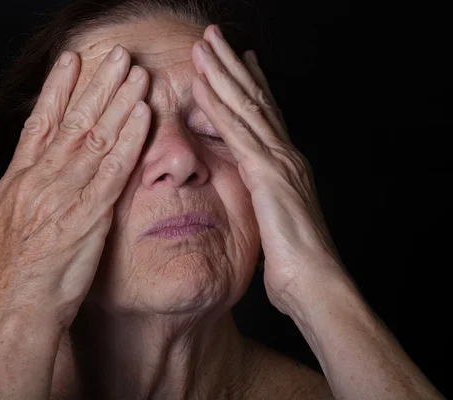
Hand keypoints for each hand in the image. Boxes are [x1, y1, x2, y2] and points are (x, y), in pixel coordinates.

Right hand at [0, 45, 149, 328]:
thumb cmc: (2, 277)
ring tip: (137, 73)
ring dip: (119, 102)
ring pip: (96, 137)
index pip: (39, 122)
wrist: (13, 310)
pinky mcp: (90, 214)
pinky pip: (114, 169)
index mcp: (17, 180)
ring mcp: (66, 194)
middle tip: (118, 55)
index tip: (73, 61)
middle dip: (98, 84)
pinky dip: (130, 139)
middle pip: (73, 120)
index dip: (57, 89)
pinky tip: (144, 114)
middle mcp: (41, 179)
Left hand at [191, 25, 348, 315]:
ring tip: (206, 45)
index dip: (252, 85)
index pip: (266, 115)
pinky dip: (219, 105)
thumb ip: (266, 201)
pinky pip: (237, 132)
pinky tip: (204, 84)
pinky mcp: (267, 175)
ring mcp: (278, 161)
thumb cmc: (296, 262)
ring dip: (224, 73)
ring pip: (247, 106)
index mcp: (286, 165)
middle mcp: (285, 155)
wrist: (314, 284)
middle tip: (216, 38)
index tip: (239, 61)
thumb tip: (256, 199)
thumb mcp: (276, 222)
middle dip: (234, 65)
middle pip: (256, 100)